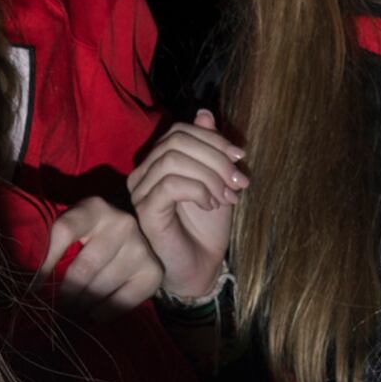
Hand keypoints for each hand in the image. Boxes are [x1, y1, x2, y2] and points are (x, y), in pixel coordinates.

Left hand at [41, 196, 165, 313]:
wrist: (138, 229)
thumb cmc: (93, 232)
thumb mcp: (75, 226)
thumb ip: (54, 243)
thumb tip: (31, 283)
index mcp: (94, 208)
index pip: (64, 231)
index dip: (46, 262)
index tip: (33, 287)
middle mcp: (122, 224)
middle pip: (84, 268)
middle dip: (66, 294)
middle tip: (55, 308)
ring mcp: (140, 247)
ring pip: (101, 287)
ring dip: (82, 306)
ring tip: (72, 312)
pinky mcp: (153, 270)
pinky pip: (122, 301)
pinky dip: (104, 312)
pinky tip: (94, 313)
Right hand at [128, 113, 247, 304]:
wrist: (201, 269)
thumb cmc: (206, 229)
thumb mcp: (216, 182)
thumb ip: (209, 150)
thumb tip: (204, 112)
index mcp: (157, 163)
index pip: (179, 131)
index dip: (213, 139)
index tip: (240, 159)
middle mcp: (142, 174)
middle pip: (177, 141)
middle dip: (215, 157)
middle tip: (238, 181)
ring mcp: (140, 193)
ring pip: (173, 160)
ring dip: (210, 175)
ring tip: (227, 196)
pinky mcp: (145, 211)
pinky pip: (170, 184)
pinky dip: (198, 190)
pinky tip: (211, 205)